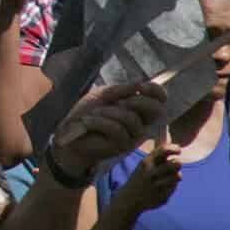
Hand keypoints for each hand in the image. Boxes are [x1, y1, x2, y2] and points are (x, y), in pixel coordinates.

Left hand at [50, 81, 166, 179]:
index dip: (156, 91)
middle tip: (119, 102)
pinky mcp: (122, 145)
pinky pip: (117, 129)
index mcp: (138, 108)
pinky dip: (100, 121)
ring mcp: (133, 135)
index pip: (158, 99)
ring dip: (109, 111)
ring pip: (131, 118)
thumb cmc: (88, 112)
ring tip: (94, 112)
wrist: (71, 133)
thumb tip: (139, 84)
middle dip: (138, 101)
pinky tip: (88, 121)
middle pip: (155, 110)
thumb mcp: (102, 95)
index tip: (142, 86)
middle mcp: (140, 122)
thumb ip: (120, 90)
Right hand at [109, 142, 181, 216]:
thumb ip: (157, 157)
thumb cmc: (139, 178)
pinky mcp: (162, 196)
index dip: (174, 149)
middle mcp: (151, 173)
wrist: (129, 199)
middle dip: (178, 163)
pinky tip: (165, 187)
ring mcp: (156, 186)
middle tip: (175, 165)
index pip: (164, 150)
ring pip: (178, 176)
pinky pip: (174, 187)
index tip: (179, 150)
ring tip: (172, 177)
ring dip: (177, 175)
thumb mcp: (144, 165)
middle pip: (175, 163)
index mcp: (146, 163)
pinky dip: (172, 186)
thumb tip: (173, 145)